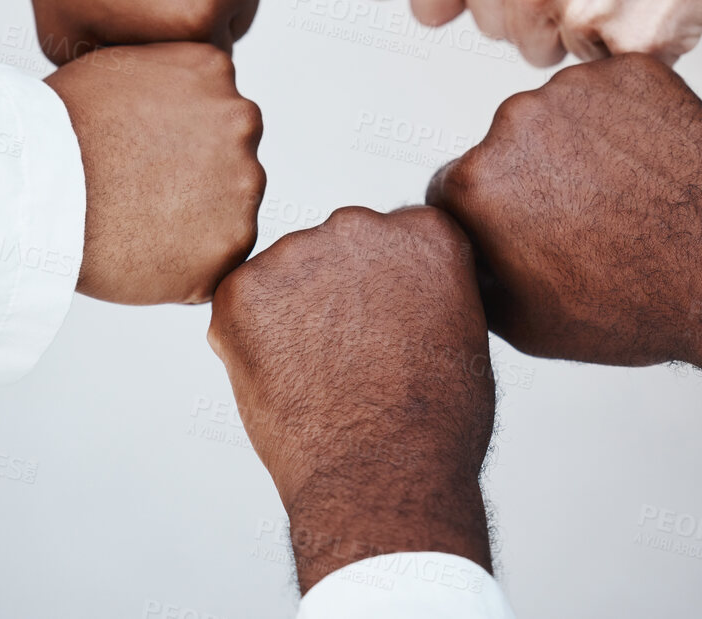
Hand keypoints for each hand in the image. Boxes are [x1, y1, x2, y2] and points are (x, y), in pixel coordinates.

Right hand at [46, 43, 263, 304]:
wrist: (39, 192)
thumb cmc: (57, 132)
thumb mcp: (115, 69)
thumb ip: (166, 79)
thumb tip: (177, 97)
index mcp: (212, 71)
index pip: (216, 109)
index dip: (178, 138)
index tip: (141, 152)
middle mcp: (241, 120)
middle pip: (231, 156)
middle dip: (196, 177)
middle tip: (140, 190)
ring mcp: (243, 183)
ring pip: (230, 208)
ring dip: (196, 219)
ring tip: (139, 221)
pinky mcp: (232, 242)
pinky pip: (220, 256)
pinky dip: (192, 262)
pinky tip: (148, 251)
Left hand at [208, 206, 493, 590]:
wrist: (384, 476)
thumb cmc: (435, 424)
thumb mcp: (462, 333)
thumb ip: (428, 289)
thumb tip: (401, 291)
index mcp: (423, 231)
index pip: (392, 241)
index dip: (386, 293)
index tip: (389, 333)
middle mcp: (360, 225)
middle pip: (336, 250)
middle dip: (336, 295)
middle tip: (348, 361)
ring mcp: (297, 253)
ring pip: (284, 277)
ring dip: (290, 316)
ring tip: (316, 379)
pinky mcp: (242, 290)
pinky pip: (239, 306)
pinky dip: (249, 340)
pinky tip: (281, 382)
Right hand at [426, 54, 701, 392]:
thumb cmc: (638, 305)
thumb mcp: (527, 326)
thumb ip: (474, 280)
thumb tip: (463, 257)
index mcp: (477, 183)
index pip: (455, 185)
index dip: (491, 217)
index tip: (527, 231)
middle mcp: (515, 122)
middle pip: (507, 144)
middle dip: (534, 176)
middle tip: (586, 218)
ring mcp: (577, 90)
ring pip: (561, 113)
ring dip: (581, 144)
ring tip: (627, 195)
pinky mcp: (630, 71)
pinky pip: (614, 91)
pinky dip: (629, 121)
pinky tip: (651, 167)